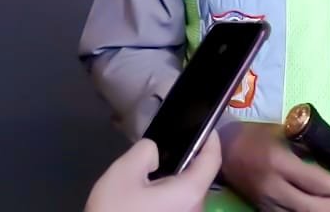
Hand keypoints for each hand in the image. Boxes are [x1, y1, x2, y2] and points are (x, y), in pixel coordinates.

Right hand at [84, 135, 220, 211]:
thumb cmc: (117, 210)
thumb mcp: (124, 172)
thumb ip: (146, 151)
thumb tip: (156, 153)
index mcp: (190, 192)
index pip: (213, 160)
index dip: (212, 140)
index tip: (205, 126)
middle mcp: (196, 209)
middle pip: (198, 177)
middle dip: (185, 161)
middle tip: (162, 152)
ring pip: (187, 193)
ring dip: (174, 181)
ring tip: (150, 174)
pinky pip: (179, 206)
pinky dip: (169, 196)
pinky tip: (147, 195)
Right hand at [219, 121, 329, 211]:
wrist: (225, 150)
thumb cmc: (256, 136)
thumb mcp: (284, 133)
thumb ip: (308, 147)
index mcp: (280, 163)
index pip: (316, 182)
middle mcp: (273, 187)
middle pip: (311, 208)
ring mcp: (267, 202)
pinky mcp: (263, 210)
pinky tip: (319, 208)